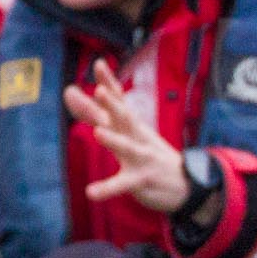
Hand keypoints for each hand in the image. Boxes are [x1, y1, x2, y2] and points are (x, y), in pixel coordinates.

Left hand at [65, 61, 189, 212]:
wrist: (188, 183)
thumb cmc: (149, 155)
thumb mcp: (124, 132)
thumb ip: (94, 114)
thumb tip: (69, 92)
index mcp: (132, 126)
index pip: (120, 100)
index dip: (110, 83)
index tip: (99, 64)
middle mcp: (137, 137)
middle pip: (125, 118)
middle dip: (113, 104)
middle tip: (100, 91)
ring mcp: (141, 158)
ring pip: (127, 147)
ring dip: (113, 140)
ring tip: (98, 132)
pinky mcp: (141, 180)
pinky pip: (122, 184)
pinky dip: (107, 188)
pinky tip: (92, 192)